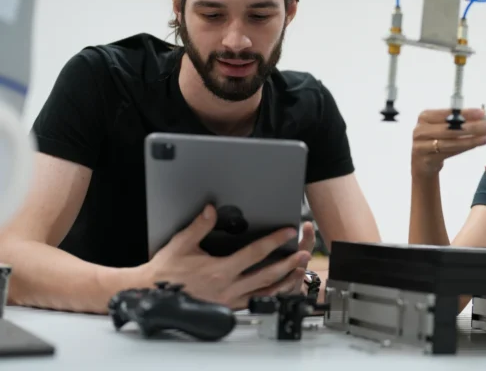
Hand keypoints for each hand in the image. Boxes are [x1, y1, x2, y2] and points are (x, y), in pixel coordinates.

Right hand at [142, 205, 313, 309]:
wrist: (152, 294)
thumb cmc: (166, 271)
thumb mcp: (181, 243)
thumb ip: (199, 226)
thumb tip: (211, 209)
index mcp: (219, 270)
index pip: (254, 253)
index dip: (274, 241)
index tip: (288, 232)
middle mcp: (227, 287)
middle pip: (266, 275)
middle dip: (287, 263)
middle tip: (303, 252)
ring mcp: (229, 300)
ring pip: (264, 292)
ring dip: (284, 281)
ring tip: (299, 270)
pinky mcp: (228, 308)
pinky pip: (255, 302)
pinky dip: (270, 295)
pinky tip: (280, 288)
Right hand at [411, 108, 485, 176]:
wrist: (422, 162)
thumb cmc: (435, 140)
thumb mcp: (441, 127)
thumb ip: (456, 122)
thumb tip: (481, 116)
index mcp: (424, 117)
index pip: (447, 113)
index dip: (465, 113)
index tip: (482, 113)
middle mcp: (420, 130)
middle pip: (450, 128)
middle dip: (473, 127)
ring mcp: (421, 145)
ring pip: (452, 142)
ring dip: (472, 140)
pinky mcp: (427, 159)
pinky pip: (450, 153)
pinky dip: (465, 148)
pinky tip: (477, 145)